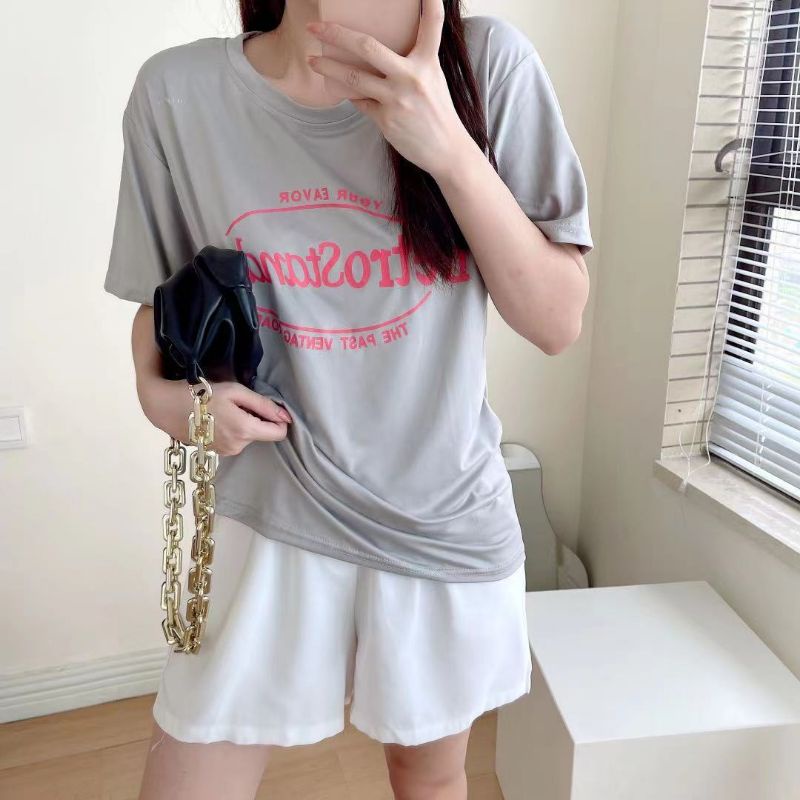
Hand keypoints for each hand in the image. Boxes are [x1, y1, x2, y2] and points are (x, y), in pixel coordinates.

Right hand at [138, 376, 292, 456]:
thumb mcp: (236, 392)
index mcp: (245, 431)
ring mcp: (227, 453)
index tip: (265, 408)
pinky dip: (233, 431)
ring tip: (224, 412)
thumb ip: (264, 405)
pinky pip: (236, 441)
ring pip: (249, 437)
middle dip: (256, 420)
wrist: (167, 408)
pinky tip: (217, 421)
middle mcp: (238, 447)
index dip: (276, 419)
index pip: (279, 433)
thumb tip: (287, 418)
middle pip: (262, 434)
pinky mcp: (218, 454)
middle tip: (237, 405)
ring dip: (243, 425)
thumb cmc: (202, 394)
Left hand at [305, 0, 474, 179]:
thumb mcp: (432, 79)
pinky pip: (360, 102)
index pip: (431, 26)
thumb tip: (379, 50)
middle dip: (337, 35)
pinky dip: (351, 96)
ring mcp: (397, 99)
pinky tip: (342, 90)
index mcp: (428, 63)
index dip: (430, 3)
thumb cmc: (437, 112)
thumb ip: (412, 61)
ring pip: (353, 79)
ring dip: (329, 68)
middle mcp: (412, 77)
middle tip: (316, 27)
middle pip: (368, 47)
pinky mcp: (386, 119)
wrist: (446, 149)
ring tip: (313, 61)